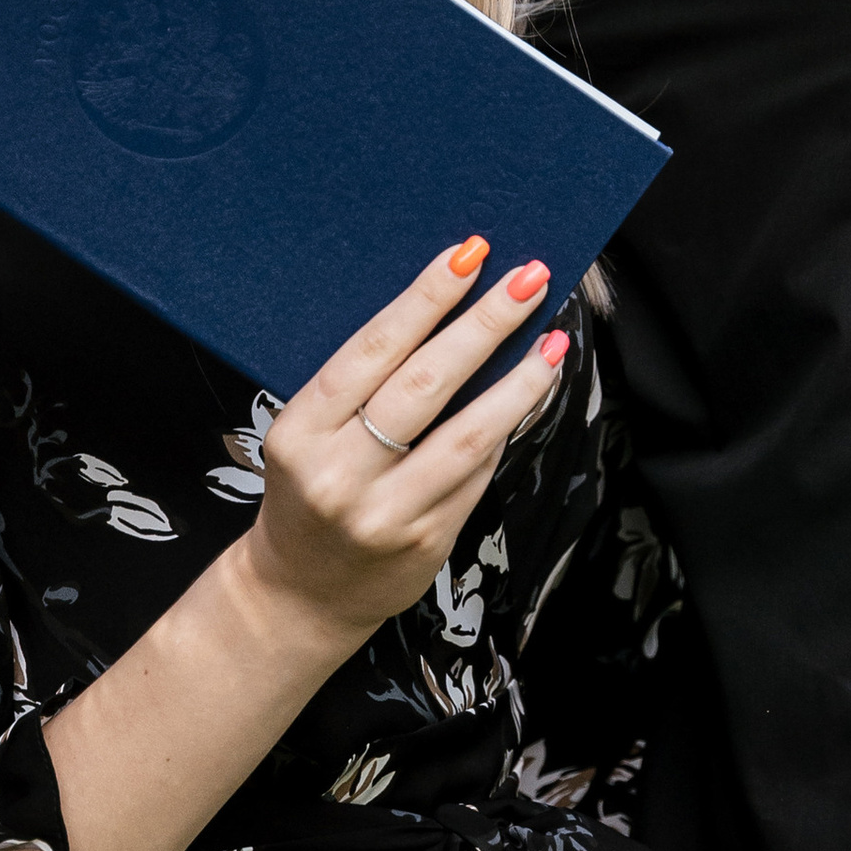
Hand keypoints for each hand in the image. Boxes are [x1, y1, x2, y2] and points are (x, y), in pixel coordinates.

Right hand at [241, 238, 565, 657]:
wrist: (300, 594)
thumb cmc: (308, 496)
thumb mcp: (308, 438)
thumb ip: (364, 390)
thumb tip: (448, 316)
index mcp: (300, 433)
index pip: (372, 351)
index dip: (425, 299)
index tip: (468, 256)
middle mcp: (340, 474)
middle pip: (425, 385)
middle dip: (483, 325)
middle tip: (527, 279)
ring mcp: (386, 513)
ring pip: (467, 434)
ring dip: (519, 381)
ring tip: (550, 340)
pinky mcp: (426, 542)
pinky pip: (477, 473)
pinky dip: (505, 428)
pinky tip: (530, 392)